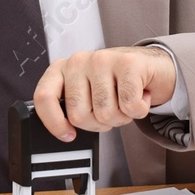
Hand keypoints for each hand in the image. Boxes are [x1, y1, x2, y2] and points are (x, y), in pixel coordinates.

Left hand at [33, 46, 177, 139]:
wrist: (150, 66)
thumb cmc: (115, 83)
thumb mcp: (86, 93)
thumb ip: (71, 107)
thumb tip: (64, 132)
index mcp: (62, 69)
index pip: (44, 97)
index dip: (54, 123)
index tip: (68, 134)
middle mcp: (78, 61)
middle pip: (78, 116)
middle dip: (98, 124)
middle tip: (109, 110)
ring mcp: (102, 59)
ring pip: (105, 113)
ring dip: (120, 117)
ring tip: (125, 101)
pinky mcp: (128, 63)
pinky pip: (129, 105)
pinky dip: (139, 110)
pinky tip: (140, 96)